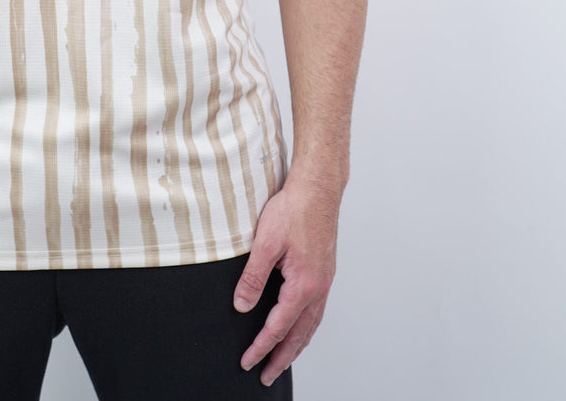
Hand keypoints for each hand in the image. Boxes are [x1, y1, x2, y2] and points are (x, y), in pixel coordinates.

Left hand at [232, 175, 339, 385]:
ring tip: (281, 361)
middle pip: (299, 336)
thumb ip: (253, 277)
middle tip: (266, 377)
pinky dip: (305, 327)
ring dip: (295, 346)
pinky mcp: (324, 272)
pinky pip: (315, 311)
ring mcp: (324, 282)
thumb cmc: (293, 210)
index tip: (247, 362)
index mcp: (303, 285)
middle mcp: (318, 289)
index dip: (261, 348)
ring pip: (310, 326)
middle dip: (281, 359)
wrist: (318, 189)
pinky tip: (297, 327)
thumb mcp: (265, 243)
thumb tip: (241, 306)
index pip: (278, 328)